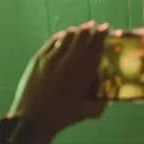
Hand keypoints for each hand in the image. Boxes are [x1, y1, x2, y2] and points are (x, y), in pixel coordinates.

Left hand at [6, 22, 108, 142]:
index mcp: (83, 74)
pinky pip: (51, 43)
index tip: (106, 28)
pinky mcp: (38, 59)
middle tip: (96, 25)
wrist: (34, 119)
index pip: (95, 49)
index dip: (101, 36)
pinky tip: (64, 35)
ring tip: (81, 28)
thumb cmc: (63, 117)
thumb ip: (102, 101)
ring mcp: (52, 59)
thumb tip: (110, 94)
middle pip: (81, 39)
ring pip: (66, 38)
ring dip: (75, 32)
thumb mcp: (88, 111)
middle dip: (90, 30)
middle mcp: (68, 63)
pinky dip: (60, 37)